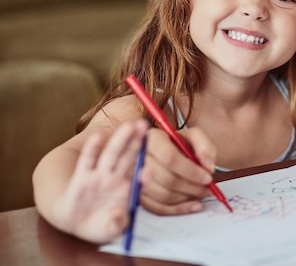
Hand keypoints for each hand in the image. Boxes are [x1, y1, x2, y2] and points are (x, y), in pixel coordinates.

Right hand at [52, 119, 148, 242]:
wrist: (78, 225)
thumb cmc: (102, 224)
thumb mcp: (113, 228)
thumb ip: (116, 223)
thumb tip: (118, 214)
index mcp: (127, 186)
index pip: (139, 170)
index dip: (147, 161)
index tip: (158, 151)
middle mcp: (114, 177)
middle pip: (127, 156)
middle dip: (136, 141)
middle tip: (146, 125)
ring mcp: (98, 175)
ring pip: (111, 155)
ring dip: (120, 140)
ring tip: (129, 126)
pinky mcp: (81, 178)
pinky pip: (87, 161)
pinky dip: (92, 149)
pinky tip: (98, 137)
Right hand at [140, 127, 216, 214]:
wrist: (165, 152)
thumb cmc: (178, 144)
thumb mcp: (193, 136)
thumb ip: (204, 145)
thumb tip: (208, 167)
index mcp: (152, 139)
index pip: (169, 158)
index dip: (191, 171)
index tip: (207, 177)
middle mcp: (139, 158)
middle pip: (166, 178)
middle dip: (191, 187)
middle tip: (207, 189)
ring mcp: (135, 178)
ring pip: (162, 195)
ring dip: (186, 198)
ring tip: (201, 194)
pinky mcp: (138, 195)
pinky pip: (157, 208)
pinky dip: (178, 209)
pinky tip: (192, 205)